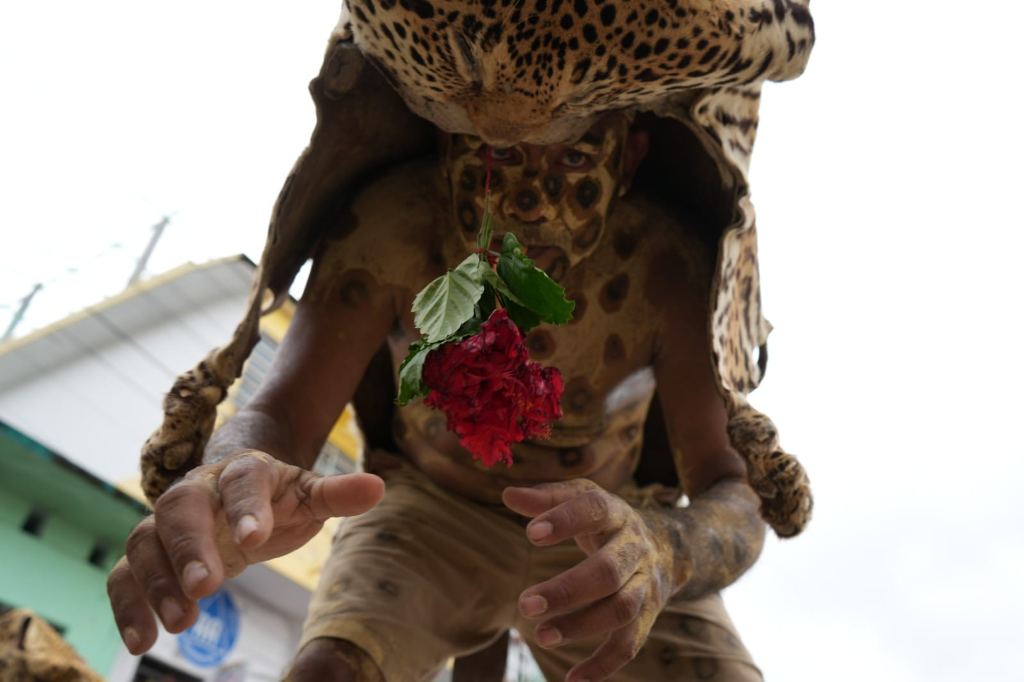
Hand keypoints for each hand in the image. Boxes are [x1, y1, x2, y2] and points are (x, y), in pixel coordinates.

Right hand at [107, 450, 383, 653]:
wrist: (237, 487)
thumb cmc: (278, 495)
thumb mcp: (310, 494)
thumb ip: (337, 494)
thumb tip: (378, 487)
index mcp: (244, 471)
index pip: (243, 480)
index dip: (247, 505)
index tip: (256, 537)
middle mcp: (198, 491)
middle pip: (180, 507)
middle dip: (190, 547)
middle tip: (207, 587)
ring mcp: (168, 522)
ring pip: (146, 542)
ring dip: (157, 582)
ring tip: (181, 622)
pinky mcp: (152, 553)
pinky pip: (126, 574)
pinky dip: (128, 604)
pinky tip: (141, 641)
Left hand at [503, 479, 677, 681]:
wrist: (669, 547)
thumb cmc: (606, 521)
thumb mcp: (583, 498)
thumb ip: (547, 497)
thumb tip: (509, 495)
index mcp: (615, 513)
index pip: (595, 511)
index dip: (566, 521)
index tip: (531, 534)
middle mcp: (634, 548)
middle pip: (608, 571)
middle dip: (568, 590)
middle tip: (526, 604)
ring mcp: (644, 584)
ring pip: (621, 608)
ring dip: (581, 626)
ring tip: (541, 636)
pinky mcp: (647, 615)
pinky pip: (630, 643)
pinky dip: (603, 665)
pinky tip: (572, 678)